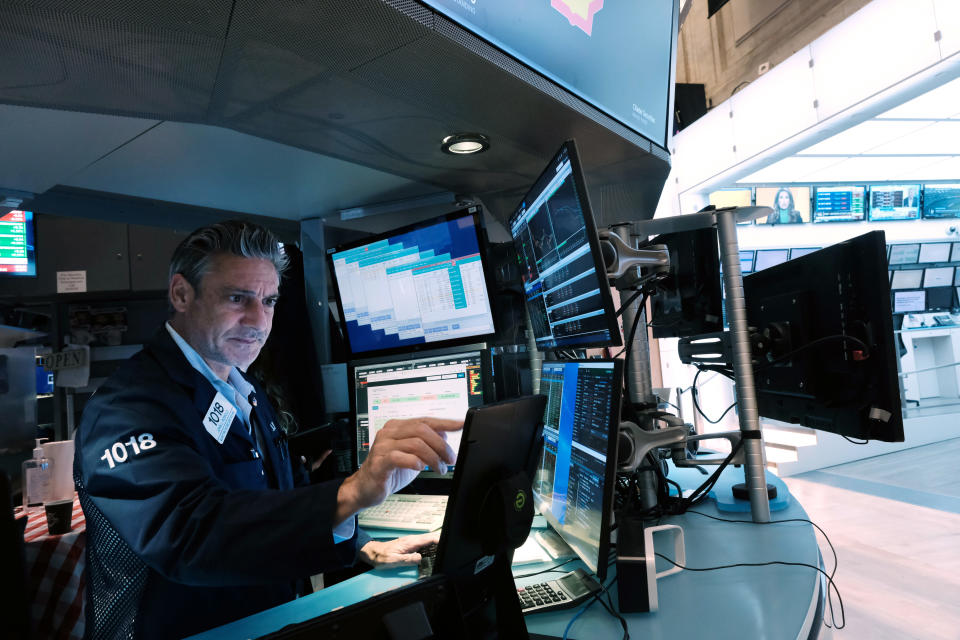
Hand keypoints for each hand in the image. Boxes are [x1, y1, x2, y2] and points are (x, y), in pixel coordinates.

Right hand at [335, 417, 461, 524]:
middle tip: (450, 459)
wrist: (365, 489)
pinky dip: (415, 462)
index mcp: (397, 427)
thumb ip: (426, 444)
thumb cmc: (388, 471)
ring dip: (433, 457)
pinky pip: (401, 457)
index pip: (425, 420)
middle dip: (441, 445)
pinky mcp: (379, 462)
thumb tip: (445, 435)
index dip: (444, 423)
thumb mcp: (412, 455)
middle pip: (422, 430)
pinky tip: (420, 468)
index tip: (460, 424)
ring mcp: (382, 446)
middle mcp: (389, 433)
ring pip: (415, 443)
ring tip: (438, 469)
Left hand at [359, 531, 439, 568]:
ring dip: (436, 544)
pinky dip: (429, 547)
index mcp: (411, 542)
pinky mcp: (410, 545)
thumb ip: (409, 559)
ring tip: (442, 552)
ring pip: (428, 540)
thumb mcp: (394, 561)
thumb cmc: (381, 557)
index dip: (440, 540)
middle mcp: (412, 540)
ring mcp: (411, 542)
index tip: (447, 545)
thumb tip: (420, 558)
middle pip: (431, 538)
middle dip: (440, 542)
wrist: (372, 553)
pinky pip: (423, 544)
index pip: (429, 538)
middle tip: (447, 550)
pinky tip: (431, 553)